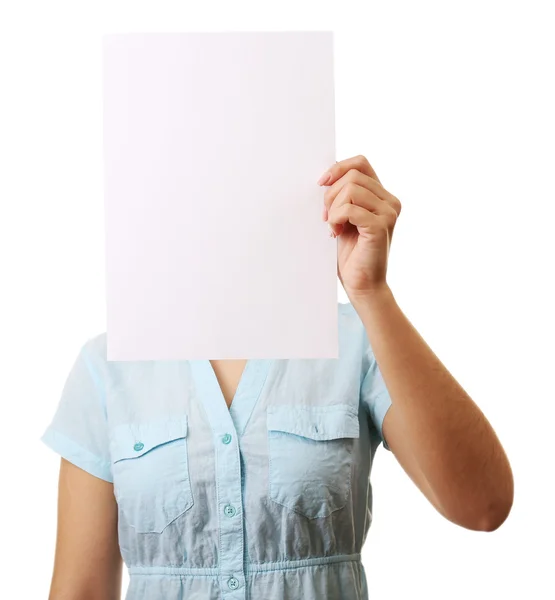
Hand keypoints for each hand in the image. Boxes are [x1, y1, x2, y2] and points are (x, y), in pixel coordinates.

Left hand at [318, 155, 401, 299]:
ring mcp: (388, 213)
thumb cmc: (351, 254)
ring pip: (350, 189)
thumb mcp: (344, 218)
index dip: (338, 168)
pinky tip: (335, 232)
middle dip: (330, 194)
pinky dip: (336, 218)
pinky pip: (349, 208)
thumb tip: (325, 176)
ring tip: (333, 227)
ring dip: (333, 208)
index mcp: (383, 196)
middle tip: (326, 217)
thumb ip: (342, 196)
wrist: (362, 284)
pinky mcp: (380, 225)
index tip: (321, 184)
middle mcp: (390, 201)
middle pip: (352, 176)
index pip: (360, 163)